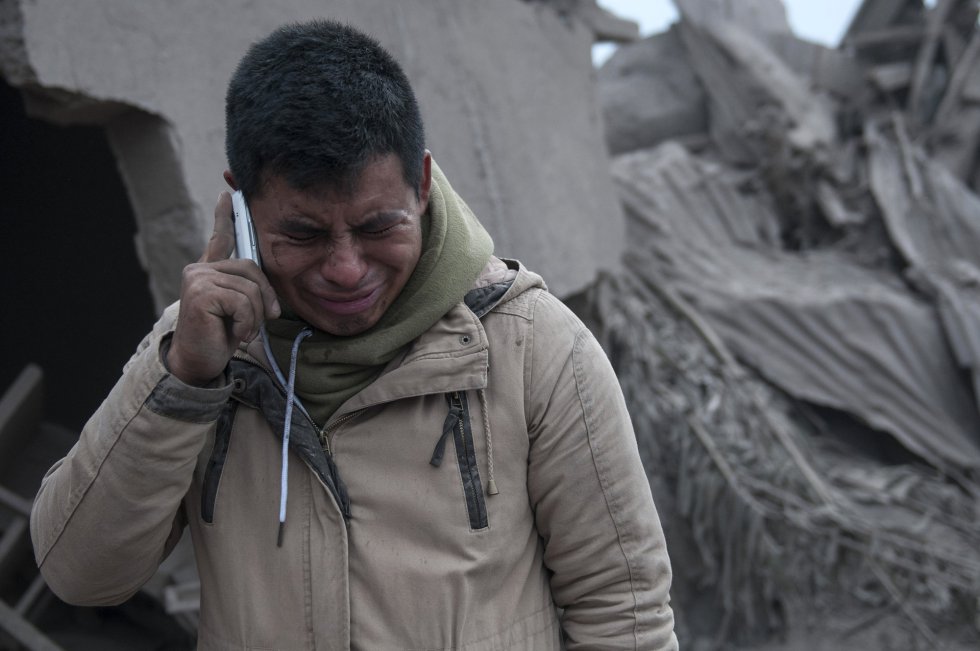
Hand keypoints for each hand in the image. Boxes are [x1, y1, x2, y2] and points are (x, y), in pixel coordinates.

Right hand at [166, 191, 279, 385]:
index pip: (220, 238)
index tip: (229, 194)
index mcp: (210, 271)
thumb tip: (270, 294)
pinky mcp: (200, 293)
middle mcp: (200, 269)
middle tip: (259, 322)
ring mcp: (197, 279)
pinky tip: (234, 334)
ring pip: (251, 289)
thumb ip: (249, 292)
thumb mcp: (240, 310)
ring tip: (241, 330)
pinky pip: (243, 302)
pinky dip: (246, 323)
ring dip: (254, 317)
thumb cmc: (220, 337)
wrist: (198, 363)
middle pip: (253, 269)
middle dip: (265, 299)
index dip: (225, 216)